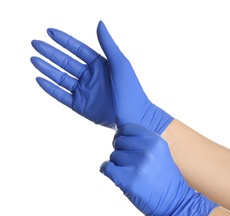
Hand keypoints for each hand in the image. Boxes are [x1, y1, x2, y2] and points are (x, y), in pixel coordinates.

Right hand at [31, 21, 172, 133]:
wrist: (134, 116)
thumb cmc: (131, 89)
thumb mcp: (120, 64)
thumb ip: (108, 44)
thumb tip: (99, 23)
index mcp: (100, 65)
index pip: (78, 50)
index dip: (64, 41)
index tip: (49, 32)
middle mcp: (90, 77)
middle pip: (66, 62)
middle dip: (51, 53)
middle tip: (35, 43)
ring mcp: (85, 92)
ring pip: (61, 78)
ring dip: (47, 69)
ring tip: (33, 59)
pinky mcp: (81, 106)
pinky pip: (62, 96)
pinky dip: (50, 88)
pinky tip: (39, 79)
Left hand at [100, 123, 218, 215]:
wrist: (174, 202)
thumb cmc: (165, 178)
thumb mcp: (160, 153)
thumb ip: (143, 141)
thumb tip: (120, 134)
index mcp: (155, 141)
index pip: (127, 128)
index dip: (121, 135)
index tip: (122, 144)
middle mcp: (147, 150)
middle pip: (119, 142)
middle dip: (120, 151)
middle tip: (128, 163)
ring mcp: (137, 165)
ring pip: (113, 156)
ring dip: (117, 164)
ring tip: (130, 173)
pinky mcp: (128, 180)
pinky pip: (106, 167)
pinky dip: (107, 170)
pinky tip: (118, 176)